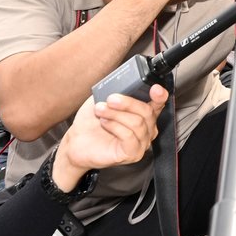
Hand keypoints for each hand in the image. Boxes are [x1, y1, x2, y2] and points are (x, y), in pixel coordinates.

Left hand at [51, 85, 167, 190]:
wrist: (76, 143)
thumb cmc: (91, 123)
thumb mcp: (104, 100)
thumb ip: (117, 91)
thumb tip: (124, 81)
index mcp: (143, 114)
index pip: (159, 103)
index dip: (160, 95)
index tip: (154, 88)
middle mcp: (147, 128)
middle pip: (147, 111)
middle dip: (127, 102)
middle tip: (111, 99)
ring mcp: (141, 142)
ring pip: (137, 123)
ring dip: (116, 114)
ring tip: (100, 110)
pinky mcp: (133, 154)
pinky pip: (129, 136)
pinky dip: (115, 127)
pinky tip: (104, 123)